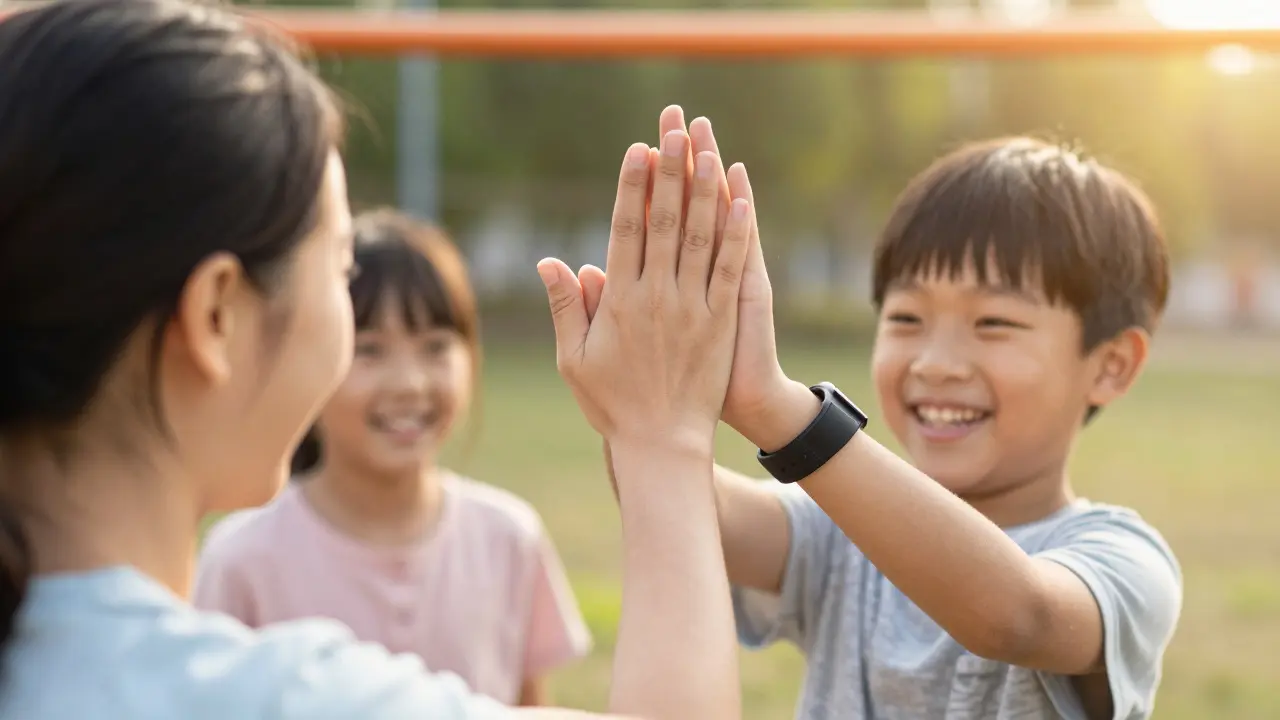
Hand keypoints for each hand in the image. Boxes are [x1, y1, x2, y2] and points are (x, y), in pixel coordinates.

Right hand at [538, 131, 753, 448]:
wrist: (662, 443)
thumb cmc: (612, 403)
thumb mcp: (574, 359)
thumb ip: (566, 307)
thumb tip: (549, 261)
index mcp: (620, 302)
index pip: (626, 230)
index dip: (632, 187)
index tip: (637, 151)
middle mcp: (658, 296)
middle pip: (665, 221)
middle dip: (669, 171)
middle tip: (673, 130)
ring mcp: (693, 308)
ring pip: (700, 237)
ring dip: (705, 191)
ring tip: (708, 150)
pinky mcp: (721, 322)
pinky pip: (730, 271)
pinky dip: (736, 236)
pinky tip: (743, 203)